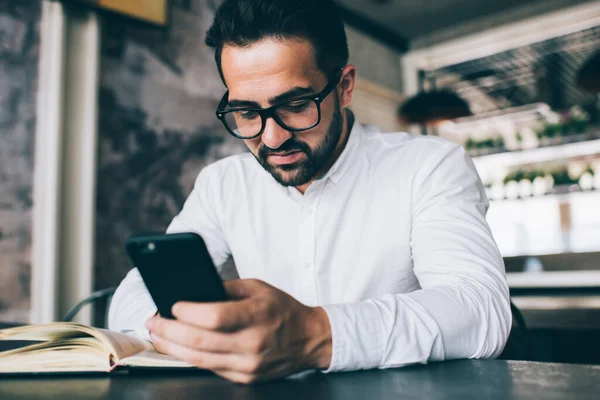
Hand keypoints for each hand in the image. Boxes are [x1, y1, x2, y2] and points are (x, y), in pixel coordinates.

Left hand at [145, 279, 331, 383]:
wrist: (309, 339)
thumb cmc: (282, 309)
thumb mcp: (258, 288)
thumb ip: (226, 288)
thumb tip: (194, 292)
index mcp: (257, 315)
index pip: (214, 317)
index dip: (188, 312)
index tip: (172, 305)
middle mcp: (252, 343)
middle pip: (199, 341)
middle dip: (169, 331)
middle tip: (152, 321)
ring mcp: (248, 365)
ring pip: (199, 359)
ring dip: (172, 348)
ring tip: (157, 336)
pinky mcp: (245, 378)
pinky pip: (210, 368)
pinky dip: (190, 357)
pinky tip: (178, 348)